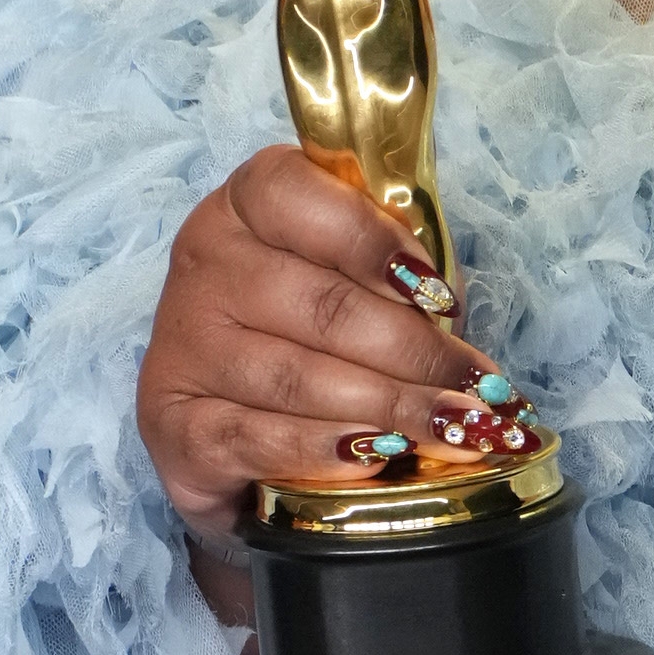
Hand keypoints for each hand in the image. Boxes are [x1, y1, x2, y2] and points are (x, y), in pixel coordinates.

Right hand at [137, 146, 492, 560]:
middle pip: (322, 306)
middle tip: (480, 391)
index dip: (373, 243)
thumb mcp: (351, 284)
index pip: (296, 197)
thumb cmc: (310, 337)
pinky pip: (257, 437)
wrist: (228, 430)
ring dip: (391, 408)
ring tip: (456, 429)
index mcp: (245, 207)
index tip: (439, 293)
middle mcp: (204, 265)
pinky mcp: (173, 421)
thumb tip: (466, 339)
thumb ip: (397, 283)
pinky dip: (324, 450)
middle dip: (416, 353)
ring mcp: (183, 344)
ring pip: (298, 377)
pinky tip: (377, 458)